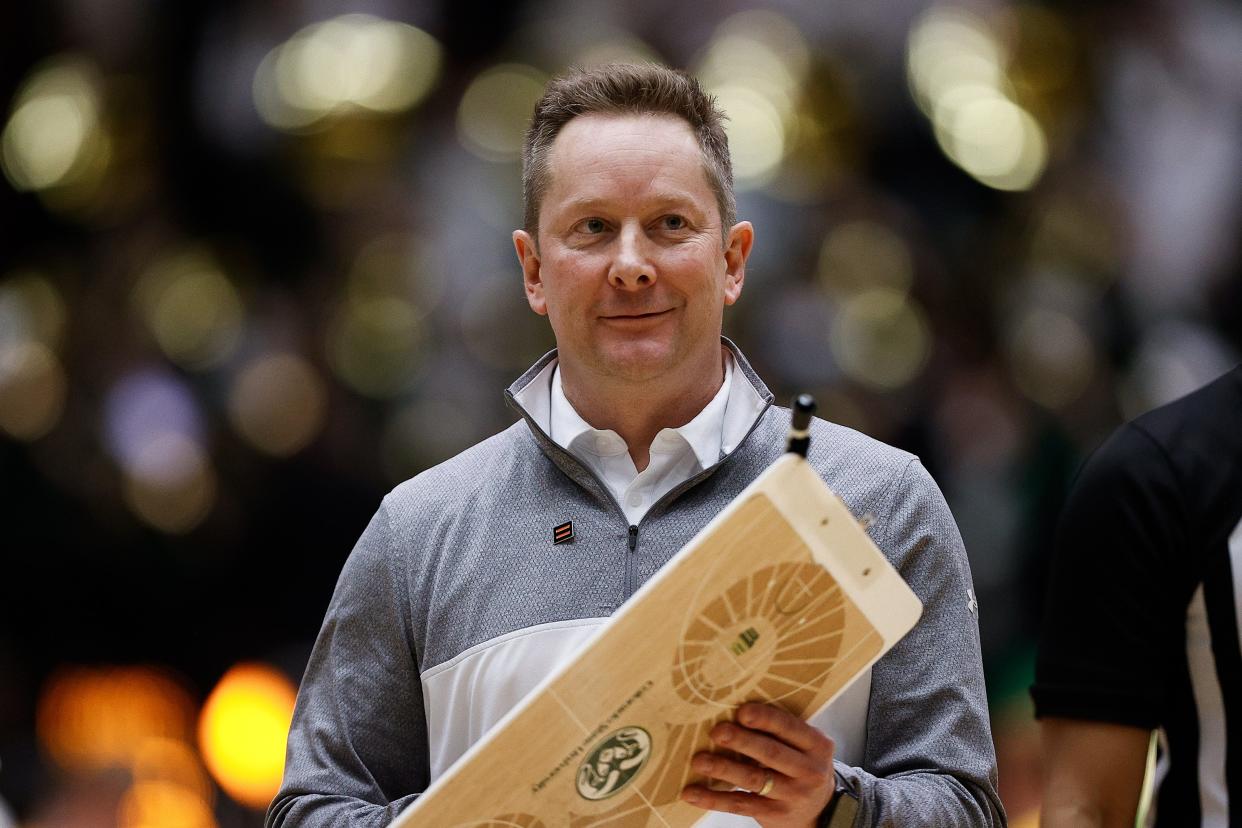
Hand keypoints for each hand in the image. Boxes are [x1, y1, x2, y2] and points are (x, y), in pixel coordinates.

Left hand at [680, 702, 835, 827]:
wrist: (820, 809)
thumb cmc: (801, 763)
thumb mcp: (804, 745)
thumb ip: (780, 730)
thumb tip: (733, 709)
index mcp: (817, 745)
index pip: (789, 727)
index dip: (765, 719)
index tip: (741, 712)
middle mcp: (809, 771)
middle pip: (771, 753)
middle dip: (742, 741)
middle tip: (717, 732)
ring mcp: (793, 796)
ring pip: (753, 779)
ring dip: (723, 769)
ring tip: (699, 761)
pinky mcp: (775, 815)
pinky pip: (740, 805)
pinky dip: (714, 799)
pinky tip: (692, 793)